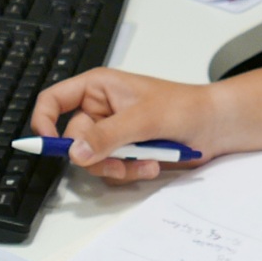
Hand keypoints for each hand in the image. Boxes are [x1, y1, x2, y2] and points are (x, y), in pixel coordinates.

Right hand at [28, 67, 222, 184]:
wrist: (216, 126)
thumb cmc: (185, 107)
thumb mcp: (144, 119)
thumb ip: (108, 135)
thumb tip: (75, 152)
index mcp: (97, 88)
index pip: (53, 101)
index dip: (45, 122)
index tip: (53, 145)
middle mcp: (100, 110)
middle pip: (74, 140)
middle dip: (96, 156)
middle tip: (119, 161)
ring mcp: (112, 133)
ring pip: (92, 160)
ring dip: (116, 167)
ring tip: (146, 162)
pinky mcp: (125, 152)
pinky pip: (112, 169)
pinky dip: (129, 172)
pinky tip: (152, 165)